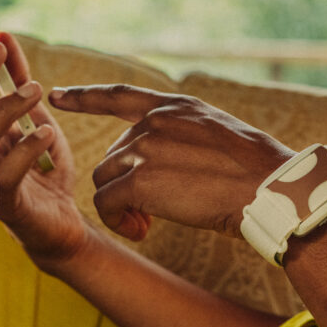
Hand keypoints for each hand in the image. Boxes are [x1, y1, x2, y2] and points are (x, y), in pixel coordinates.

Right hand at [0, 8, 87, 264]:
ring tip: (34, 90)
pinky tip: (47, 134)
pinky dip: (24, 153)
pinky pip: (5, 179)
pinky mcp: (6, 208)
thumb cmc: (45, 169)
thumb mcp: (37, 116)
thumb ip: (20, 79)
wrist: (64, 226)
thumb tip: (2, 34)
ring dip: (1, 110)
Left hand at [48, 85, 292, 240]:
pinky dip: (117, 221)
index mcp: (176, 106)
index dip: (85, 96)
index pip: (119, 96)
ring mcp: (146, 148)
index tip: (57, 94)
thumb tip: (160, 162)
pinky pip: (106, 203)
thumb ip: (184, 138)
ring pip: (105, 179)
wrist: (269, 188)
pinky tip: (141, 231)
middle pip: (113, 155)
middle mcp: (155, 122)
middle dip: (125, 186)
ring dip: (121, 206)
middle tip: (147, 216)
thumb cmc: (256, 173)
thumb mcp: (219, 137)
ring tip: (145, 225)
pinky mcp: (140, 180)